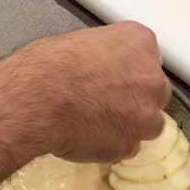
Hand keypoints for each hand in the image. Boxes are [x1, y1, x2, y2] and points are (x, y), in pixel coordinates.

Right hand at [2, 21, 170, 162]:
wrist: (35, 101)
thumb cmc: (46, 67)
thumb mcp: (76, 42)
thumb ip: (101, 54)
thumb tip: (96, 66)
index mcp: (139, 42)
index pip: (146, 58)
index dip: (127, 71)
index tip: (112, 78)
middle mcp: (151, 78)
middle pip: (153, 91)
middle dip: (133, 98)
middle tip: (103, 101)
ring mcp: (145, 115)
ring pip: (145, 123)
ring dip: (126, 124)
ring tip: (94, 122)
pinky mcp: (130, 145)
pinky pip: (126, 146)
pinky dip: (110, 144)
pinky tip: (86, 136)